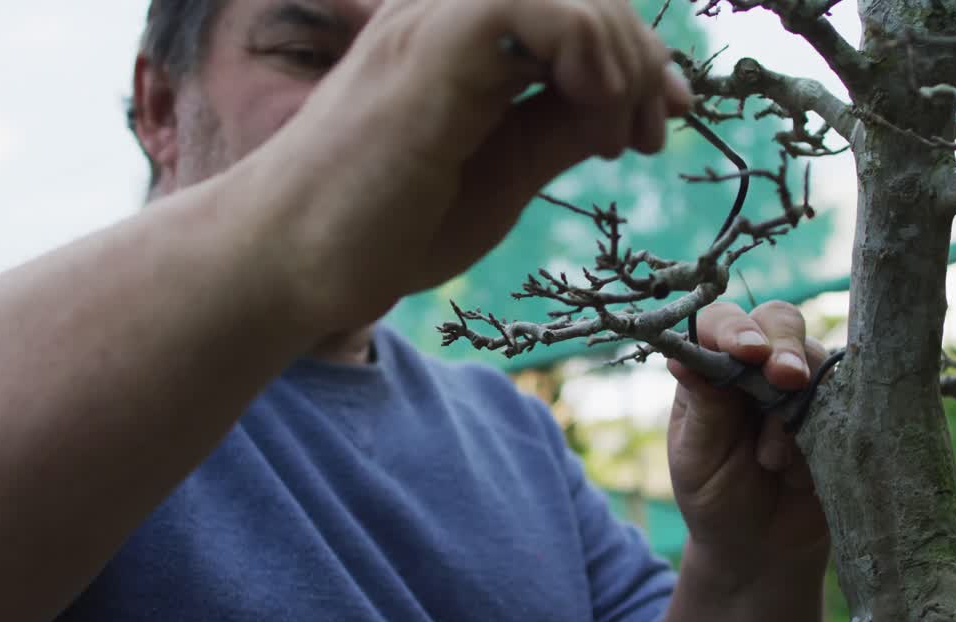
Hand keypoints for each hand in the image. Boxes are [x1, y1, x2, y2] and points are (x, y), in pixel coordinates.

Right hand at [237, 0, 692, 332]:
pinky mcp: (428, 49)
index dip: (636, 52)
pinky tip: (591, 117)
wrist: (289, 261)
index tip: (665, 116)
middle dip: (641, 57)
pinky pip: (535, 7)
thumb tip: (629, 103)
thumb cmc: (382, 224)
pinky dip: (587, 54)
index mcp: (464, 41)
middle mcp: (448, 14)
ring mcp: (434, 22)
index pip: (575, 8)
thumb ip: (558, 126)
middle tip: (652, 133)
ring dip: (621, 59)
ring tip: (618, 138)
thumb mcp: (505, 173)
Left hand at [666, 301, 830, 584]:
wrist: (763, 550)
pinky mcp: (839, 411)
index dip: (734, 329)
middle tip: (785, 379)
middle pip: (778, 321)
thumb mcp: (697, 460)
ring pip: (816, 357)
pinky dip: (830, 422)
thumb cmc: (717, 500)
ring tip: (772, 461)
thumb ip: (701, 409)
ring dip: (799, 400)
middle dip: (783, 345)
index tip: (745, 352)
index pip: (721, 324)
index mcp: (713, 370)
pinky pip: (848, 395)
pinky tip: (805, 464)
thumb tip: (681, 359)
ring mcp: (804, 386)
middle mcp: (759, 367)